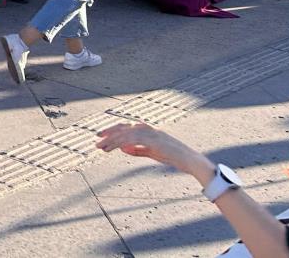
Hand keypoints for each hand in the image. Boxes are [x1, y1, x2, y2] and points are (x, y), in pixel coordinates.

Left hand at [96, 123, 213, 180]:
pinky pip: (133, 140)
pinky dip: (122, 143)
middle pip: (124, 127)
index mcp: (149, 131)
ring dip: (112, 140)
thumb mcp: (153, 153)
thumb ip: (139, 150)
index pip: (127, 128)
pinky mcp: (154, 140)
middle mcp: (149, 129)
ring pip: (126, 134)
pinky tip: (114, 148)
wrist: (191, 161)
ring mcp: (152, 133)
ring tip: (101, 147)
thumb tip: (124, 149)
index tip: (101, 136)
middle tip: (96, 138)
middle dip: (109, 132)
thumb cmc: (174, 157)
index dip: (114, 131)